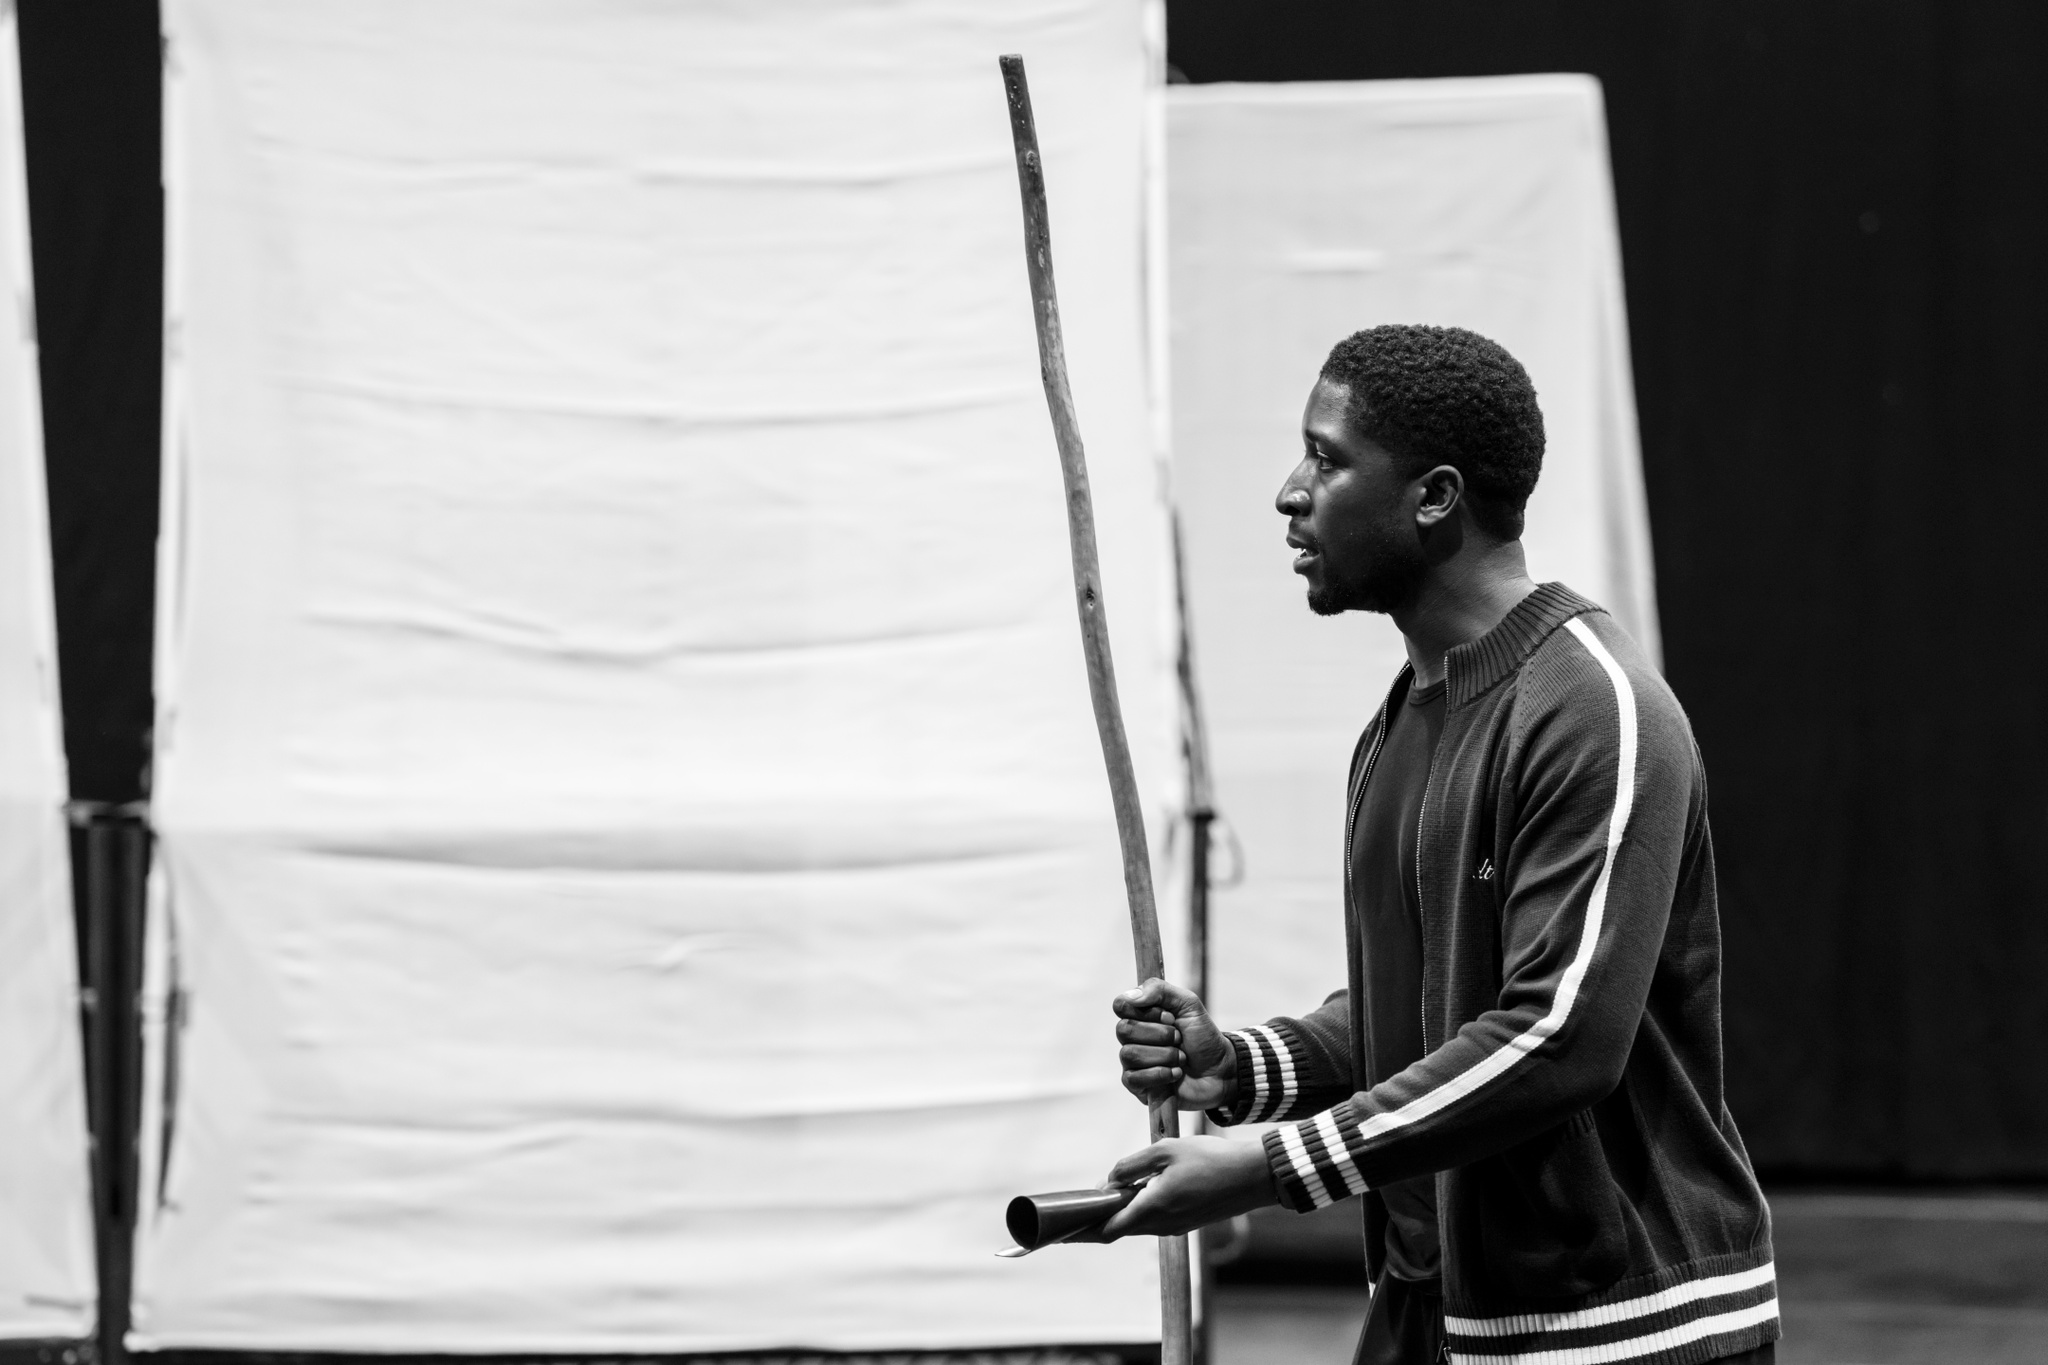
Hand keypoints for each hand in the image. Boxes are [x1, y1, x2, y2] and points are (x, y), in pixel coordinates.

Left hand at [1096, 1135, 1277, 1238]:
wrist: (1254, 1176)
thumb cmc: (1210, 1159)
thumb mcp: (1165, 1151)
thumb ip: (1131, 1166)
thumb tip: (1109, 1182)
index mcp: (1153, 1208)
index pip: (1108, 1230)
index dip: (1083, 1229)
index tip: (1064, 1226)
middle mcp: (1162, 1225)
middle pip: (1119, 1229)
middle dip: (1097, 1221)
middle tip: (1078, 1209)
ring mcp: (1176, 1227)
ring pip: (1137, 1224)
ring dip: (1119, 1213)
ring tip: (1104, 1196)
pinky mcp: (1186, 1223)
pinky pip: (1154, 1221)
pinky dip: (1138, 1211)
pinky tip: (1135, 1194)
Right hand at [1113, 978, 1235, 1111]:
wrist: (1220, 1070)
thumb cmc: (1203, 1037)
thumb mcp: (1189, 1004)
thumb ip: (1160, 990)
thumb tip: (1131, 997)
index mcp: (1142, 1015)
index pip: (1121, 1006)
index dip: (1147, 1012)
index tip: (1171, 1017)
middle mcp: (1133, 1037)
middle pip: (1124, 1029)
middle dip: (1160, 1035)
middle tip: (1179, 1039)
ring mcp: (1133, 1062)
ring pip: (1130, 1054)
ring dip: (1165, 1055)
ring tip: (1181, 1058)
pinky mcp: (1138, 1086)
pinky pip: (1133, 1078)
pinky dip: (1160, 1074)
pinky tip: (1175, 1073)